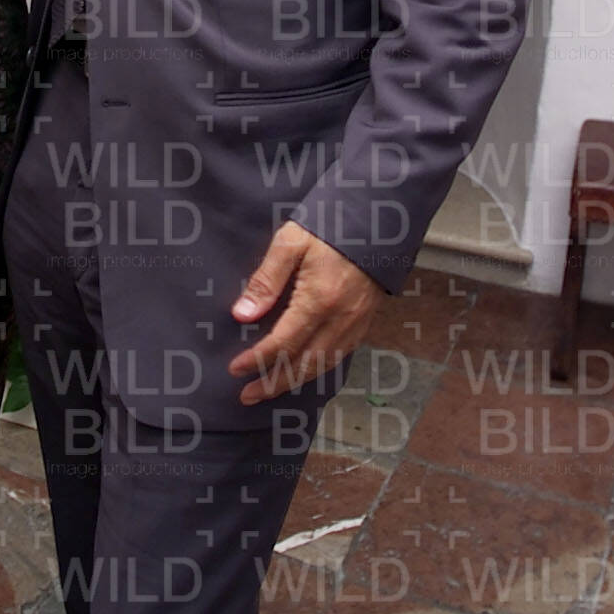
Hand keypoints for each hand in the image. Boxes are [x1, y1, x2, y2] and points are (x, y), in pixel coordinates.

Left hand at [228, 222, 381, 405]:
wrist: (378, 217)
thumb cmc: (329, 224)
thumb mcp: (291, 242)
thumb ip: (266, 280)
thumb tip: (242, 315)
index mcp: (319, 299)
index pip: (283, 342)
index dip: (257, 359)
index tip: (235, 368)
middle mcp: (340, 319)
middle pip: (303, 364)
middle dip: (273, 383)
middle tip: (247, 395)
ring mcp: (356, 323)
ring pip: (323, 365)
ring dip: (294, 381)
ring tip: (269, 389)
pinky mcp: (365, 320)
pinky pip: (340, 355)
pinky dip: (318, 369)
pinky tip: (304, 371)